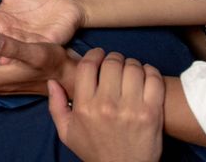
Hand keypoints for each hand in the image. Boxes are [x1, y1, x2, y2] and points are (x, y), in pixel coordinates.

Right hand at [48, 49, 163, 161]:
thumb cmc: (94, 150)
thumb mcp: (66, 132)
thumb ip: (56, 105)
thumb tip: (52, 81)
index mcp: (85, 106)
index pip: (88, 65)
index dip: (94, 54)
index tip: (98, 55)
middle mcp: (107, 104)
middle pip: (112, 62)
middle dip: (113, 58)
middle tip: (115, 63)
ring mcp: (132, 108)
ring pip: (133, 68)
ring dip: (131, 65)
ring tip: (130, 71)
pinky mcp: (152, 113)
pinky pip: (154, 79)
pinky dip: (150, 72)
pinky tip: (145, 75)